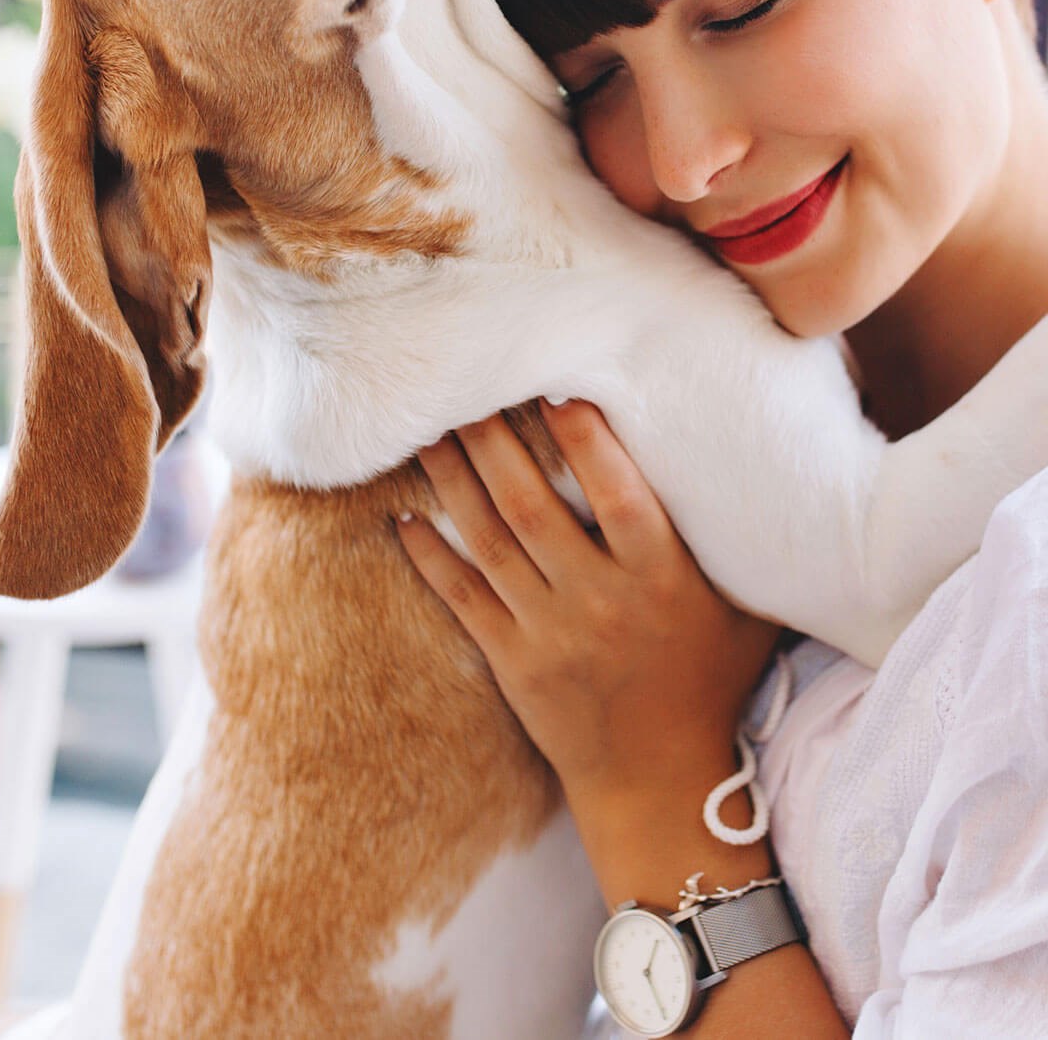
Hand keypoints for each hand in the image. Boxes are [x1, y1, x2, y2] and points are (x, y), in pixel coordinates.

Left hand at [397, 400, 779, 810]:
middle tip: (465, 387)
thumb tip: (766, 471)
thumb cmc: (710, 682)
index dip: (587, 442)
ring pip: (490, 543)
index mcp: (662, 581)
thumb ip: (742, 548)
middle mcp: (601, 602)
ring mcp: (550, 634)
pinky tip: (404, 519)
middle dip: (495, 443)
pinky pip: (463, 599)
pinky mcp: (512, 663)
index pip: (619, 497)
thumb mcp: (747, 614)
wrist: (661, 783)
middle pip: (533, 509)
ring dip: (455, 483)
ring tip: (428, 430)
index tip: (557, 389)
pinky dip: (431, 558)